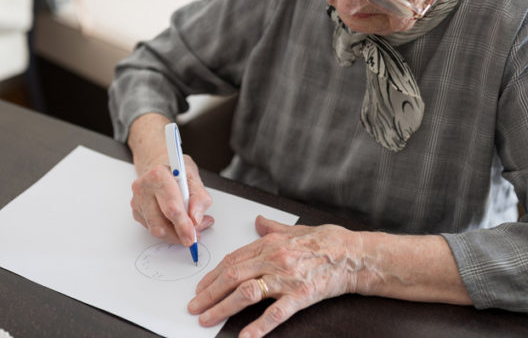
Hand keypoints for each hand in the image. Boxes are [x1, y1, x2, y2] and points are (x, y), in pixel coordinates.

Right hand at [131, 153, 213, 245]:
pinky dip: (168, 231)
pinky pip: (153, 229)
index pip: (171, 206)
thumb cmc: (177, 169)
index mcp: (158, 175)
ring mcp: (138, 201)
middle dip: (179, 234)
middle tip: (193, 238)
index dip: (183, 224)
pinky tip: (177, 222)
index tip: (192, 236)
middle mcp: (144, 188)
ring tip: (189, 227)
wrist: (160, 164)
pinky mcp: (137, 212)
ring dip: (175, 234)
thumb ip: (199, 197)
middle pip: (160, 223)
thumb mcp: (194, 176)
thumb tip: (196, 219)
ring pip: (156, 229)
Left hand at [187, 215, 361, 337]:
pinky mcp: (301, 295)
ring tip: (207, 318)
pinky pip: (276, 312)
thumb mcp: (294, 229)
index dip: (213, 275)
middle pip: (233, 276)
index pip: (233, 260)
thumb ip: (272, 227)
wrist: (354, 253)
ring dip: (223, 306)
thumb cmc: (326, 240)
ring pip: (247, 292)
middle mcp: (274, 259)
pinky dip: (259, 326)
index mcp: (270, 243)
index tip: (200, 286)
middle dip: (209, 292)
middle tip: (193, 305)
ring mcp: (286, 277)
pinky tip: (245, 336)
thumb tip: (257, 220)